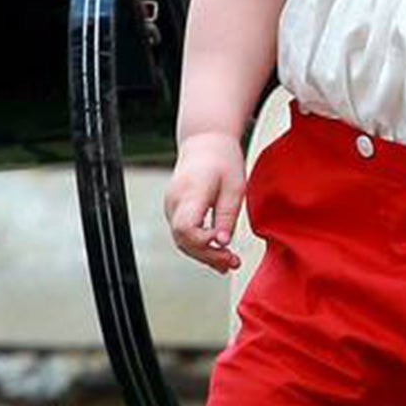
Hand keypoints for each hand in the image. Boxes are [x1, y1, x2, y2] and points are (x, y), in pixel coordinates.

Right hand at [164, 132, 246, 273]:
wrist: (205, 143)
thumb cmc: (223, 161)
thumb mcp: (234, 187)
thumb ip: (227, 216)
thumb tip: (222, 244)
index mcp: (190, 192)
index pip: (185, 228)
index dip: (204, 242)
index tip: (225, 240)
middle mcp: (174, 201)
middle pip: (182, 240)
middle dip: (207, 256)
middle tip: (233, 262)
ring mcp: (170, 206)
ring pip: (181, 241)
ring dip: (204, 255)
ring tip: (228, 263)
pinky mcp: (173, 210)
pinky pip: (182, 234)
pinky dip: (198, 246)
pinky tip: (217, 252)